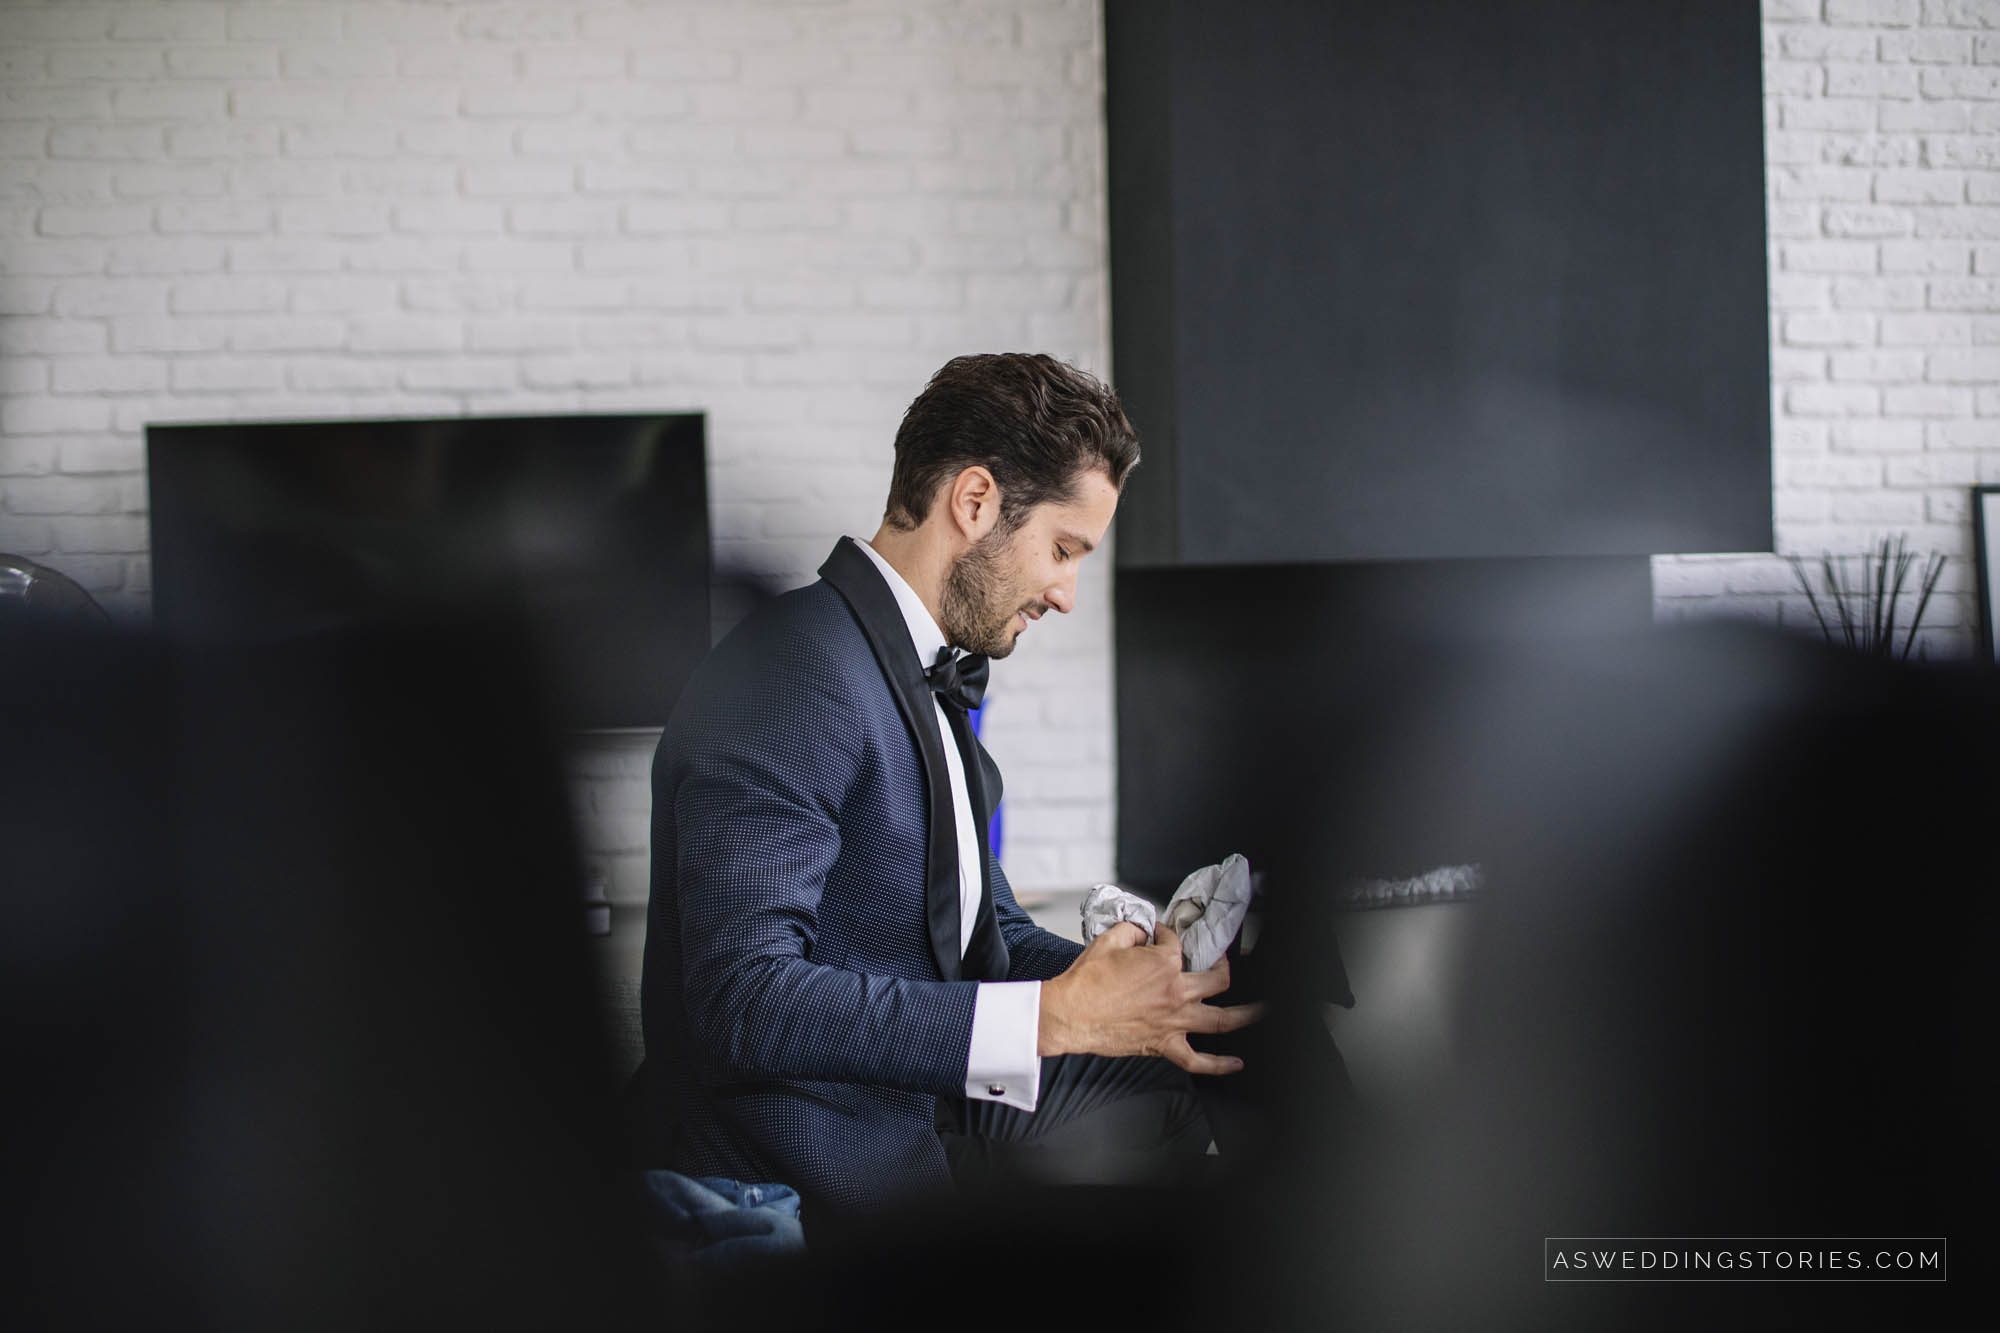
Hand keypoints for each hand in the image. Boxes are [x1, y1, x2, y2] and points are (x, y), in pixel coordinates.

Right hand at [1038, 921, 1263, 1074]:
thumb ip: (1132, 930)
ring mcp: (1173, 1021)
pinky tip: (1235, 1064)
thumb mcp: (1108, 940)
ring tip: (1261, 1012)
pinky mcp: (1163, 1045)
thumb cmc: (1085, 981)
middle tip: (1222, 964)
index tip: (1161, 936)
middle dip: (1223, 967)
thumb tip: (1143, 931)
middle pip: (1216, 979)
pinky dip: (1219, 1065)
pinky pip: (1197, 1060)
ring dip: (1246, 1015)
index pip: (1177, 943)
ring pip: (1221, 1019)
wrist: (1069, 1014)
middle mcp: (1175, 991)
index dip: (1168, 935)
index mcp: (1163, 963)